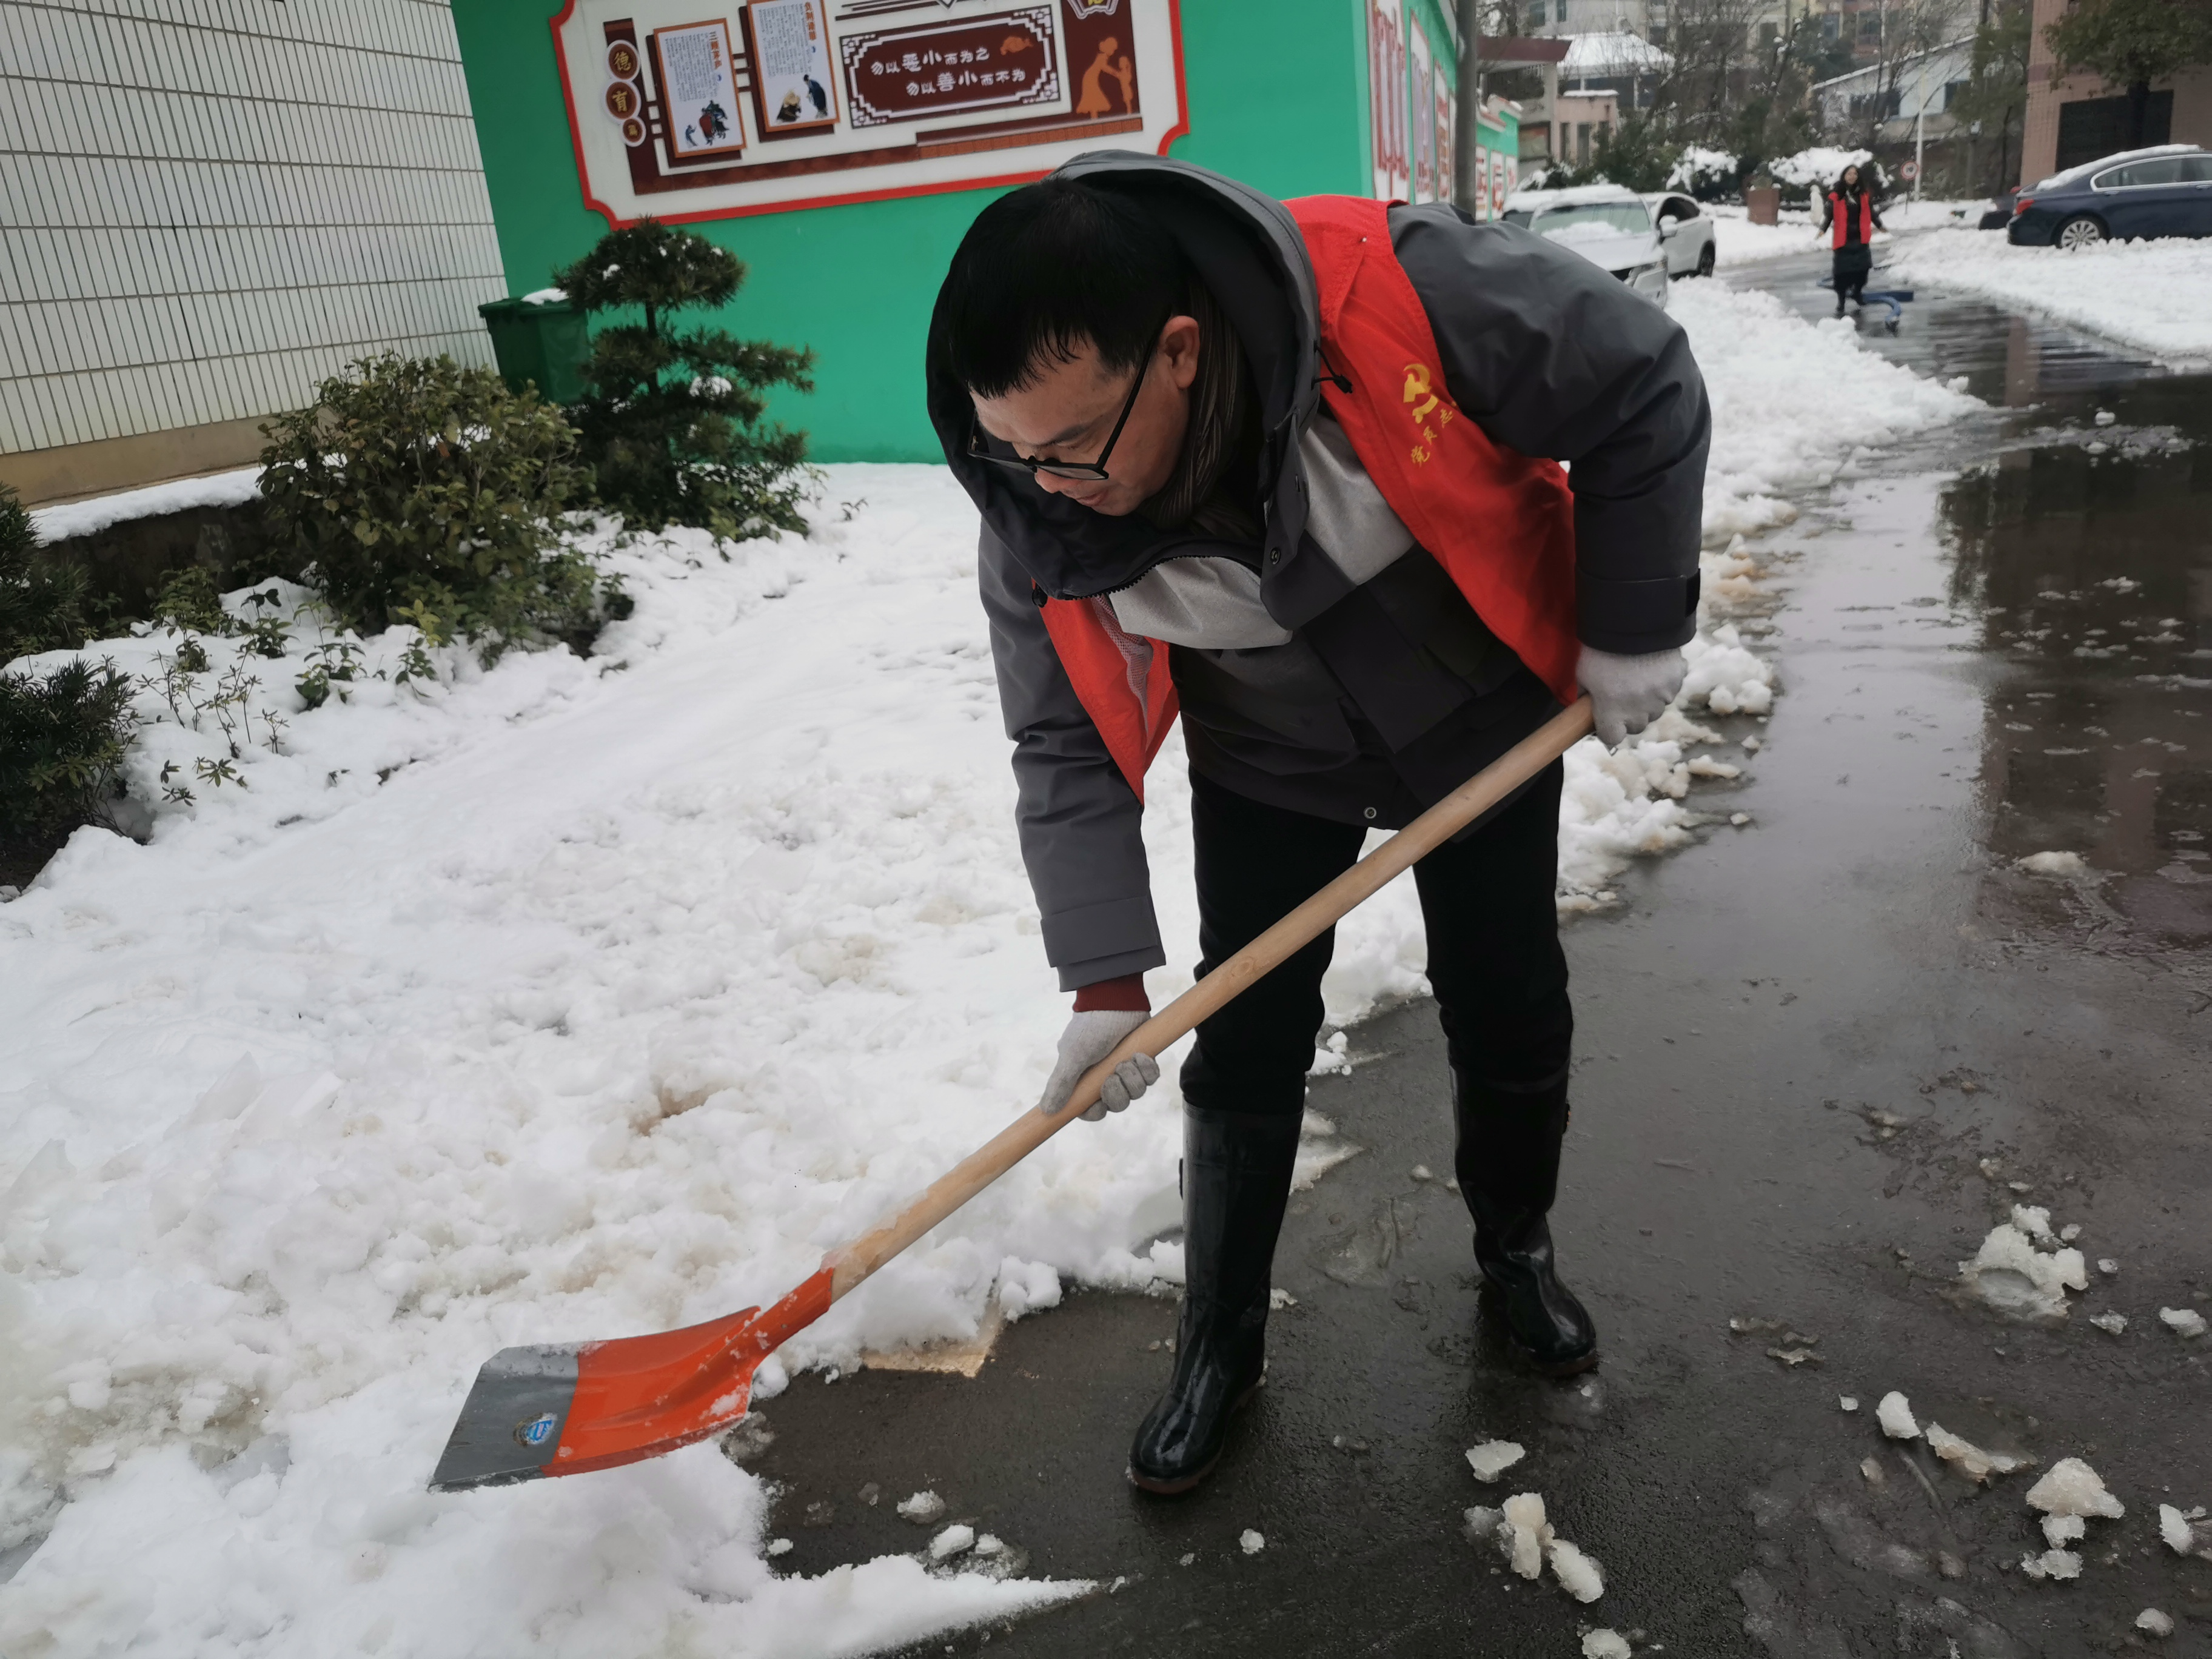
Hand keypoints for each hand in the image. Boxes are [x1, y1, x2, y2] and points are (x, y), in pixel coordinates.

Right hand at [1038, 1009, 1157, 1120]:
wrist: (1115, 1000)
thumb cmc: (1090, 1028)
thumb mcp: (1072, 1056)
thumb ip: (1060, 1084)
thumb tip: (1047, 1111)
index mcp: (1085, 1079)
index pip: (1091, 1110)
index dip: (1096, 1111)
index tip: (1098, 1102)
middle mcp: (1105, 1076)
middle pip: (1117, 1104)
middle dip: (1117, 1092)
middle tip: (1114, 1074)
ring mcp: (1125, 1068)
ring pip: (1136, 1093)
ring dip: (1133, 1078)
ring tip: (1127, 1059)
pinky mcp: (1142, 1060)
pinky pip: (1151, 1078)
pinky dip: (1147, 1069)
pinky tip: (1140, 1054)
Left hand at [1577, 645, 1686, 747]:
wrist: (1632, 622)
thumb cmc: (1601, 649)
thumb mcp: (1583, 674)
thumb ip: (1586, 696)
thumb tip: (1587, 707)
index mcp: (1612, 712)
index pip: (1611, 738)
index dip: (1608, 730)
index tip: (1606, 719)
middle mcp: (1639, 711)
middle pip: (1636, 726)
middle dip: (1629, 716)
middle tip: (1621, 696)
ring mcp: (1661, 697)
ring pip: (1655, 710)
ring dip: (1647, 702)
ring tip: (1638, 678)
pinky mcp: (1676, 682)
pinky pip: (1669, 691)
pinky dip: (1662, 684)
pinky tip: (1652, 668)